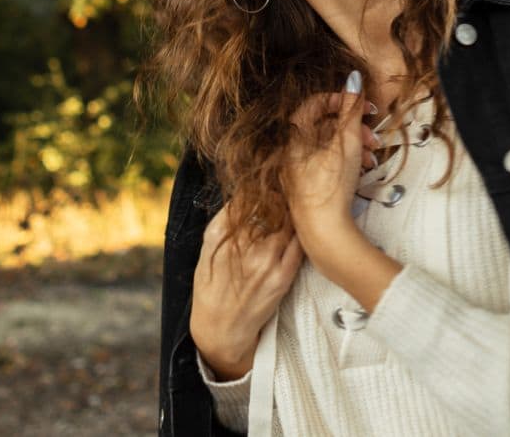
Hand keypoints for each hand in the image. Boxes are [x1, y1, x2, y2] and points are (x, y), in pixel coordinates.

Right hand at [188, 205, 302, 380]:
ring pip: (289, 222)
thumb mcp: (208, 248)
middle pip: (271, 206)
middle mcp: (242, 246)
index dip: (259, 188)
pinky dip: (301, 233)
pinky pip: (299, 244)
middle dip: (281, 196)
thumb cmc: (212, 285)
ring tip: (297, 208)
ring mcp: (265, 262)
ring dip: (294, 213)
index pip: (246, 198)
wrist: (221, 327)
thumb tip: (245, 193)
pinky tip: (301, 229)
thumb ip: (224, 221)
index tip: (267, 183)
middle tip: (288, 190)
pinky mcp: (282, 277)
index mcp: (219, 236)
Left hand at [282, 70, 378, 240]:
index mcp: (294, 135)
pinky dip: (345, 159)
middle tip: (373, 136)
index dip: (342, 100)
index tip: (363, 107)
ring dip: (354, 144)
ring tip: (371, 156)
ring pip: (327, 144)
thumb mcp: (348, 142)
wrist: (323, 231)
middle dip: (354, 128)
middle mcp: (290, 149)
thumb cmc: (330, 187)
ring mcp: (295, 168)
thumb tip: (353, 78)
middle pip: (325, 125)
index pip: (315, 103)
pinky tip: (363, 168)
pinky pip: (325, 161)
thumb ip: (351, 109)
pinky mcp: (304, 184)